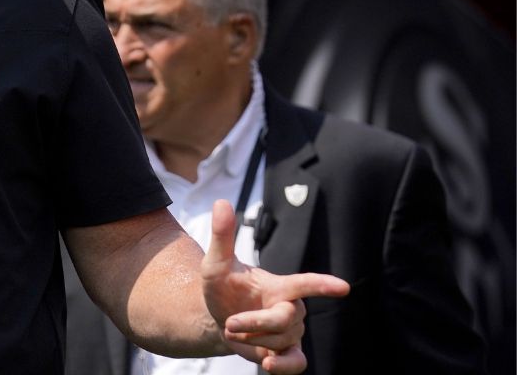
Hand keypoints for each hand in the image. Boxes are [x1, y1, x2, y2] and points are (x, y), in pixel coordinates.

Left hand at [201, 199, 348, 373]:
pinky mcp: (287, 351)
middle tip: (230, 323)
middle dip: (255, 322)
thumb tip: (221, 202)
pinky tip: (267, 364)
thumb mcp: (216, 262)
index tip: (344, 287)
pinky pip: (296, 364)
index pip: (305, 283)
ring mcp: (291, 331)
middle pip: (284, 319)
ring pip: (281, 341)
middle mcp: (291, 308)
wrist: (216, 317)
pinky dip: (283, 367)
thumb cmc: (222, 287)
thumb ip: (222, 235)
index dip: (322, 285)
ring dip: (252, 339)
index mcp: (280, 285)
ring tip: (235, 330)